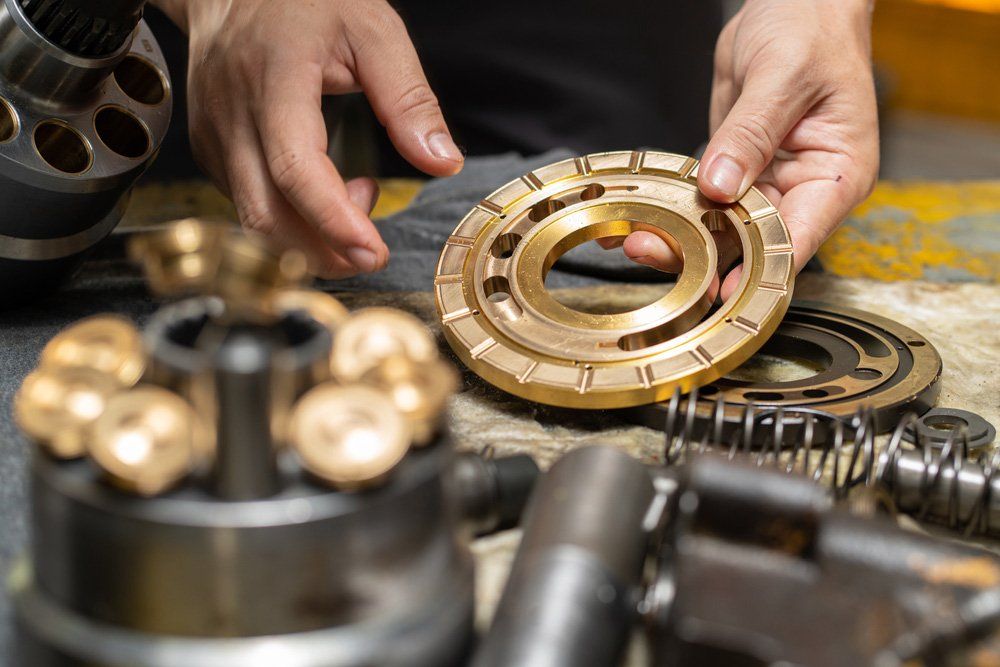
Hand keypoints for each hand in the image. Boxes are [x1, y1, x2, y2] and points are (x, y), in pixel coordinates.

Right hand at [152, 0, 463, 276]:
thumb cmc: (303, 2)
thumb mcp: (372, 30)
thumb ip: (409, 98)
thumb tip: (444, 161)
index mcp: (273, 80)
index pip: (294, 168)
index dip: (333, 220)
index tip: (373, 252)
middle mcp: (232, 116)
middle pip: (265, 214)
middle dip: (324, 252)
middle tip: (375, 253)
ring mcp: (214, 138)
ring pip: (254, 219)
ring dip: (312, 235)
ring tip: (359, 194)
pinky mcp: (210, 153)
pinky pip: (249, 204)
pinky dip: (294, 216)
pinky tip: (328, 186)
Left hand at [618, 0, 878, 298]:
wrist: (794, 3)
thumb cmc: (812, 29)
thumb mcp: (783, 75)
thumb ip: (751, 133)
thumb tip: (721, 184)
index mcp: (837, 175)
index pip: (799, 237)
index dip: (760, 268)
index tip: (722, 288)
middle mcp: (804, 188)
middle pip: (754, 241)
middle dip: (705, 254)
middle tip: (653, 252)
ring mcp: (768, 183)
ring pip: (724, 229)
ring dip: (682, 237)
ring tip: (637, 241)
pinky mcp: (737, 171)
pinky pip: (705, 202)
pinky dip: (676, 210)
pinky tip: (641, 218)